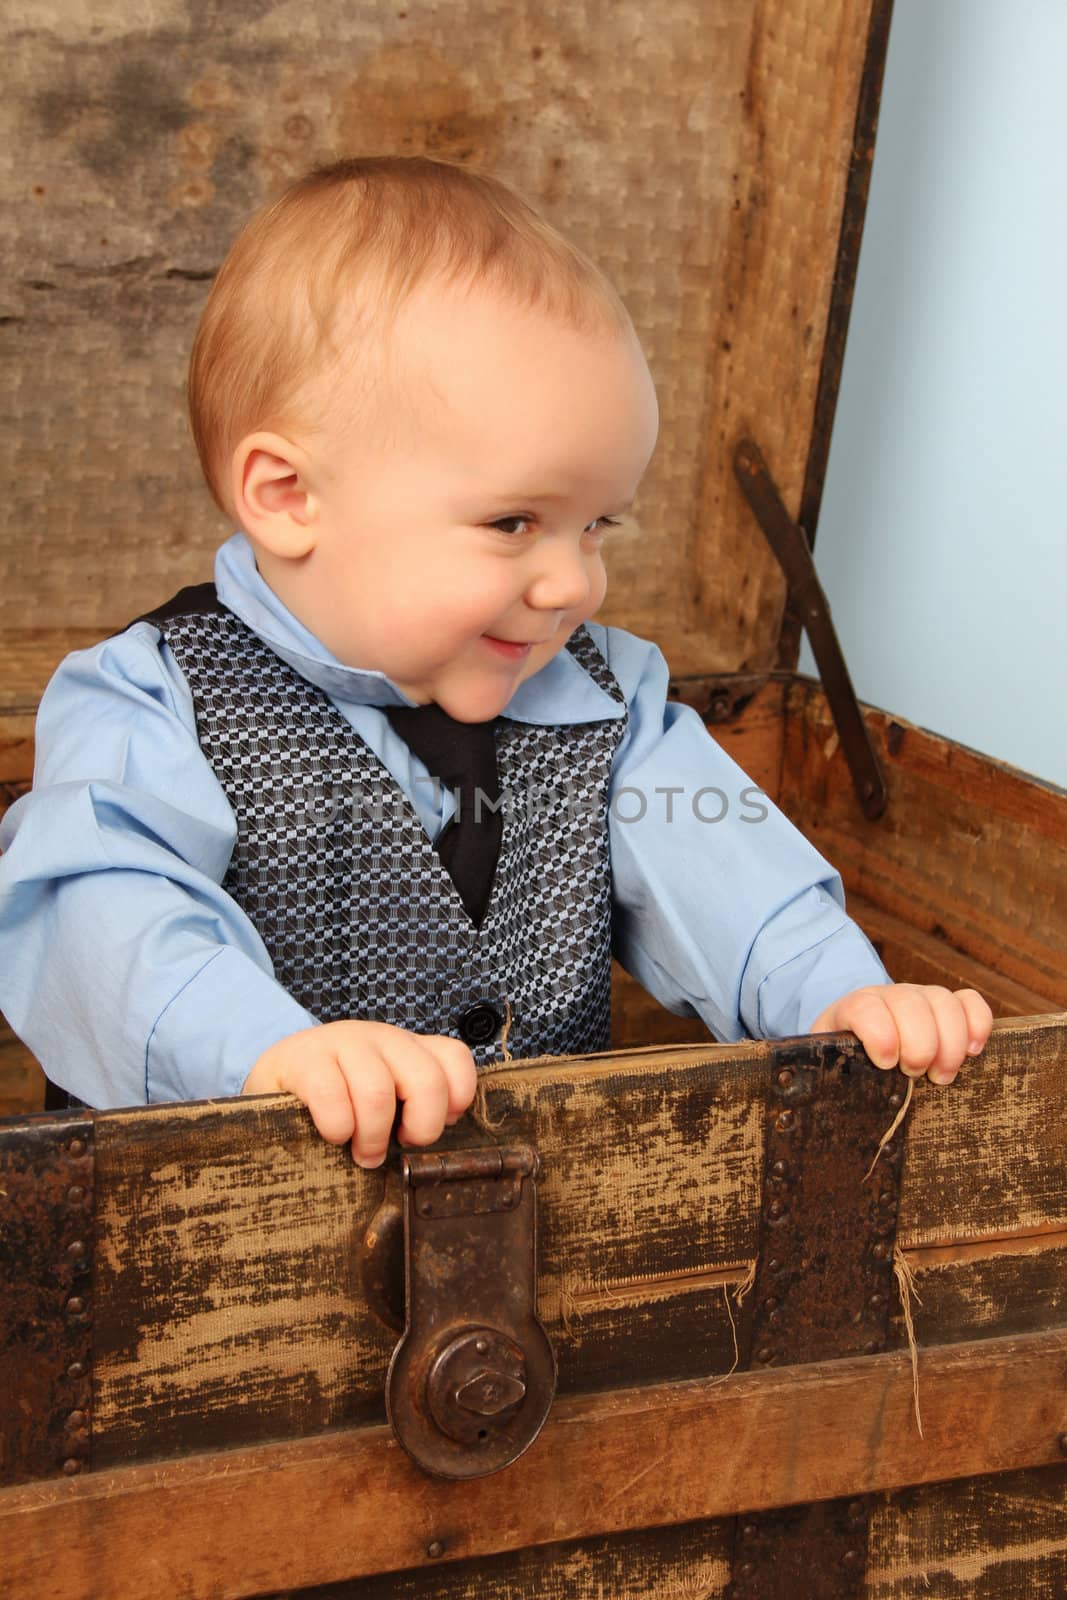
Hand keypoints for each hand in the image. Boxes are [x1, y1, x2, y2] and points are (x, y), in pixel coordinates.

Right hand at [242, 1020, 477, 1165]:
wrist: (272, 1080)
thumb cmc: (338, 1102)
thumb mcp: (384, 1100)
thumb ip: (414, 1109)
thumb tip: (434, 1141)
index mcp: (409, 1048)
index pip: (455, 1059)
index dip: (454, 1101)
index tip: (425, 1128)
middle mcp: (382, 1038)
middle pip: (427, 1080)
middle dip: (418, 1128)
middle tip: (396, 1149)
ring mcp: (343, 1042)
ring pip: (378, 1092)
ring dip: (372, 1136)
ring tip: (360, 1152)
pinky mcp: (304, 1058)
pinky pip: (332, 1096)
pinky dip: (337, 1127)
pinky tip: (332, 1135)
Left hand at [810, 983, 992, 1084]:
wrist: (862, 1045)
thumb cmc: (849, 1067)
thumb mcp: (834, 1072)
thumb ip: (831, 1085)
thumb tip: (830, 1125)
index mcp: (852, 1010)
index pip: (864, 1007)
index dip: (880, 1034)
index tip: (886, 1064)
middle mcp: (888, 997)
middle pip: (910, 1003)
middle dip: (919, 1044)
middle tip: (916, 1075)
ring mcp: (920, 997)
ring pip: (943, 1001)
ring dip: (949, 1042)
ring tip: (941, 1076)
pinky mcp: (948, 1006)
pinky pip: (970, 1001)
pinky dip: (977, 1023)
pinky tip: (972, 1052)